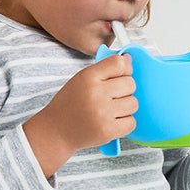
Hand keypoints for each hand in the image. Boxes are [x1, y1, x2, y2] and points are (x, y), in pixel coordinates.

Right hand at [24, 55, 136, 176]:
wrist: (56, 131)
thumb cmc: (70, 104)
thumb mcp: (82, 79)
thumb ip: (105, 68)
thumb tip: (129, 58)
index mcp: (88, 77)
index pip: (119, 63)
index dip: (123, 70)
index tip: (117, 77)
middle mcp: (96, 93)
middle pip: (130, 84)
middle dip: (124, 90)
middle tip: (110, 97)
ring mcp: (102, 113)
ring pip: (133, 103)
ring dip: (125, 107)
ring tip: (109, 110)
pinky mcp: (108, 131)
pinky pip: (132, 122)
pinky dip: (124, 123)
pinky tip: (111, 121)